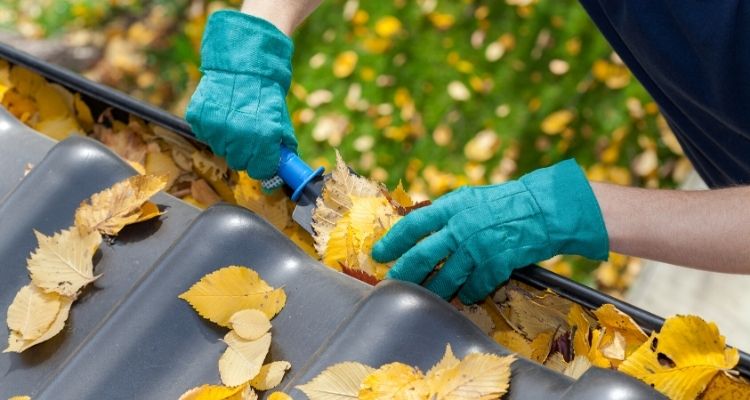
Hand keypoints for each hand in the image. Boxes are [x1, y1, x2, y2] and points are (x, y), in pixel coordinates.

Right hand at [186, 11, 296, 181]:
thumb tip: (284, 167)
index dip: (262, 165)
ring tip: (234, 119)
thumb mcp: (280, 118)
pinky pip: (205, 134)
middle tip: (248, 137)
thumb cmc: (265, 92)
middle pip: (238, 162)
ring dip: (227, 141)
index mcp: (264, 137)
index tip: (262, 159)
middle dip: (245, 154)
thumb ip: (281, 145)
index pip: (260, 170)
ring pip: (220, 150)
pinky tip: (221, 112)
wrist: (242, 62)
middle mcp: (239, 135)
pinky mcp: (198, 118)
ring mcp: (216, 127)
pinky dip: (212, 128)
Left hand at [372, 159, 608, 303]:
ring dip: (433, 290)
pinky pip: (474, 287)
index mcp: (452, 206)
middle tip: (393, 283)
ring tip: (424, 296)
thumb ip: (443, 214)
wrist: (542, 209)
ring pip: (446, 278)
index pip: (413, 226)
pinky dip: (467, 293)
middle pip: (423, 256)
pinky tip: (464, 295)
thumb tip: (416, 230)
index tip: (379, 254)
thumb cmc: (502, 203)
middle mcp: (462, 227)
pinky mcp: (496, 264)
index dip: (393, 242)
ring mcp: (479, 247)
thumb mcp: (468, 198)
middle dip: (404, 273)